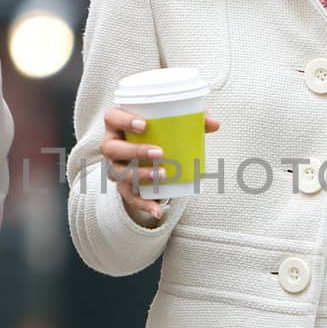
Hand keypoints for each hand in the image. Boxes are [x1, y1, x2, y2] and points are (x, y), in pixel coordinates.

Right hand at [99, 105, 221, 223]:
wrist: (144, 156)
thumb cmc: (156, 132)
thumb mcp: (170, 124)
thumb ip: (192, 120)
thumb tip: (214, 123)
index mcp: (117, 124)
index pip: (112, 117)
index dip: (124, 120)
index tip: (145, 124)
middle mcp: (111, 145)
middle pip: (111, 148)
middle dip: (134, 151)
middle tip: (160, 152)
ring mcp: (114, 166)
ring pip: (118, 172)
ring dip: (140, 175)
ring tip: (163, 175)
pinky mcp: (122, 186)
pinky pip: (129, 197)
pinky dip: (144, 204)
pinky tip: (158, 210)